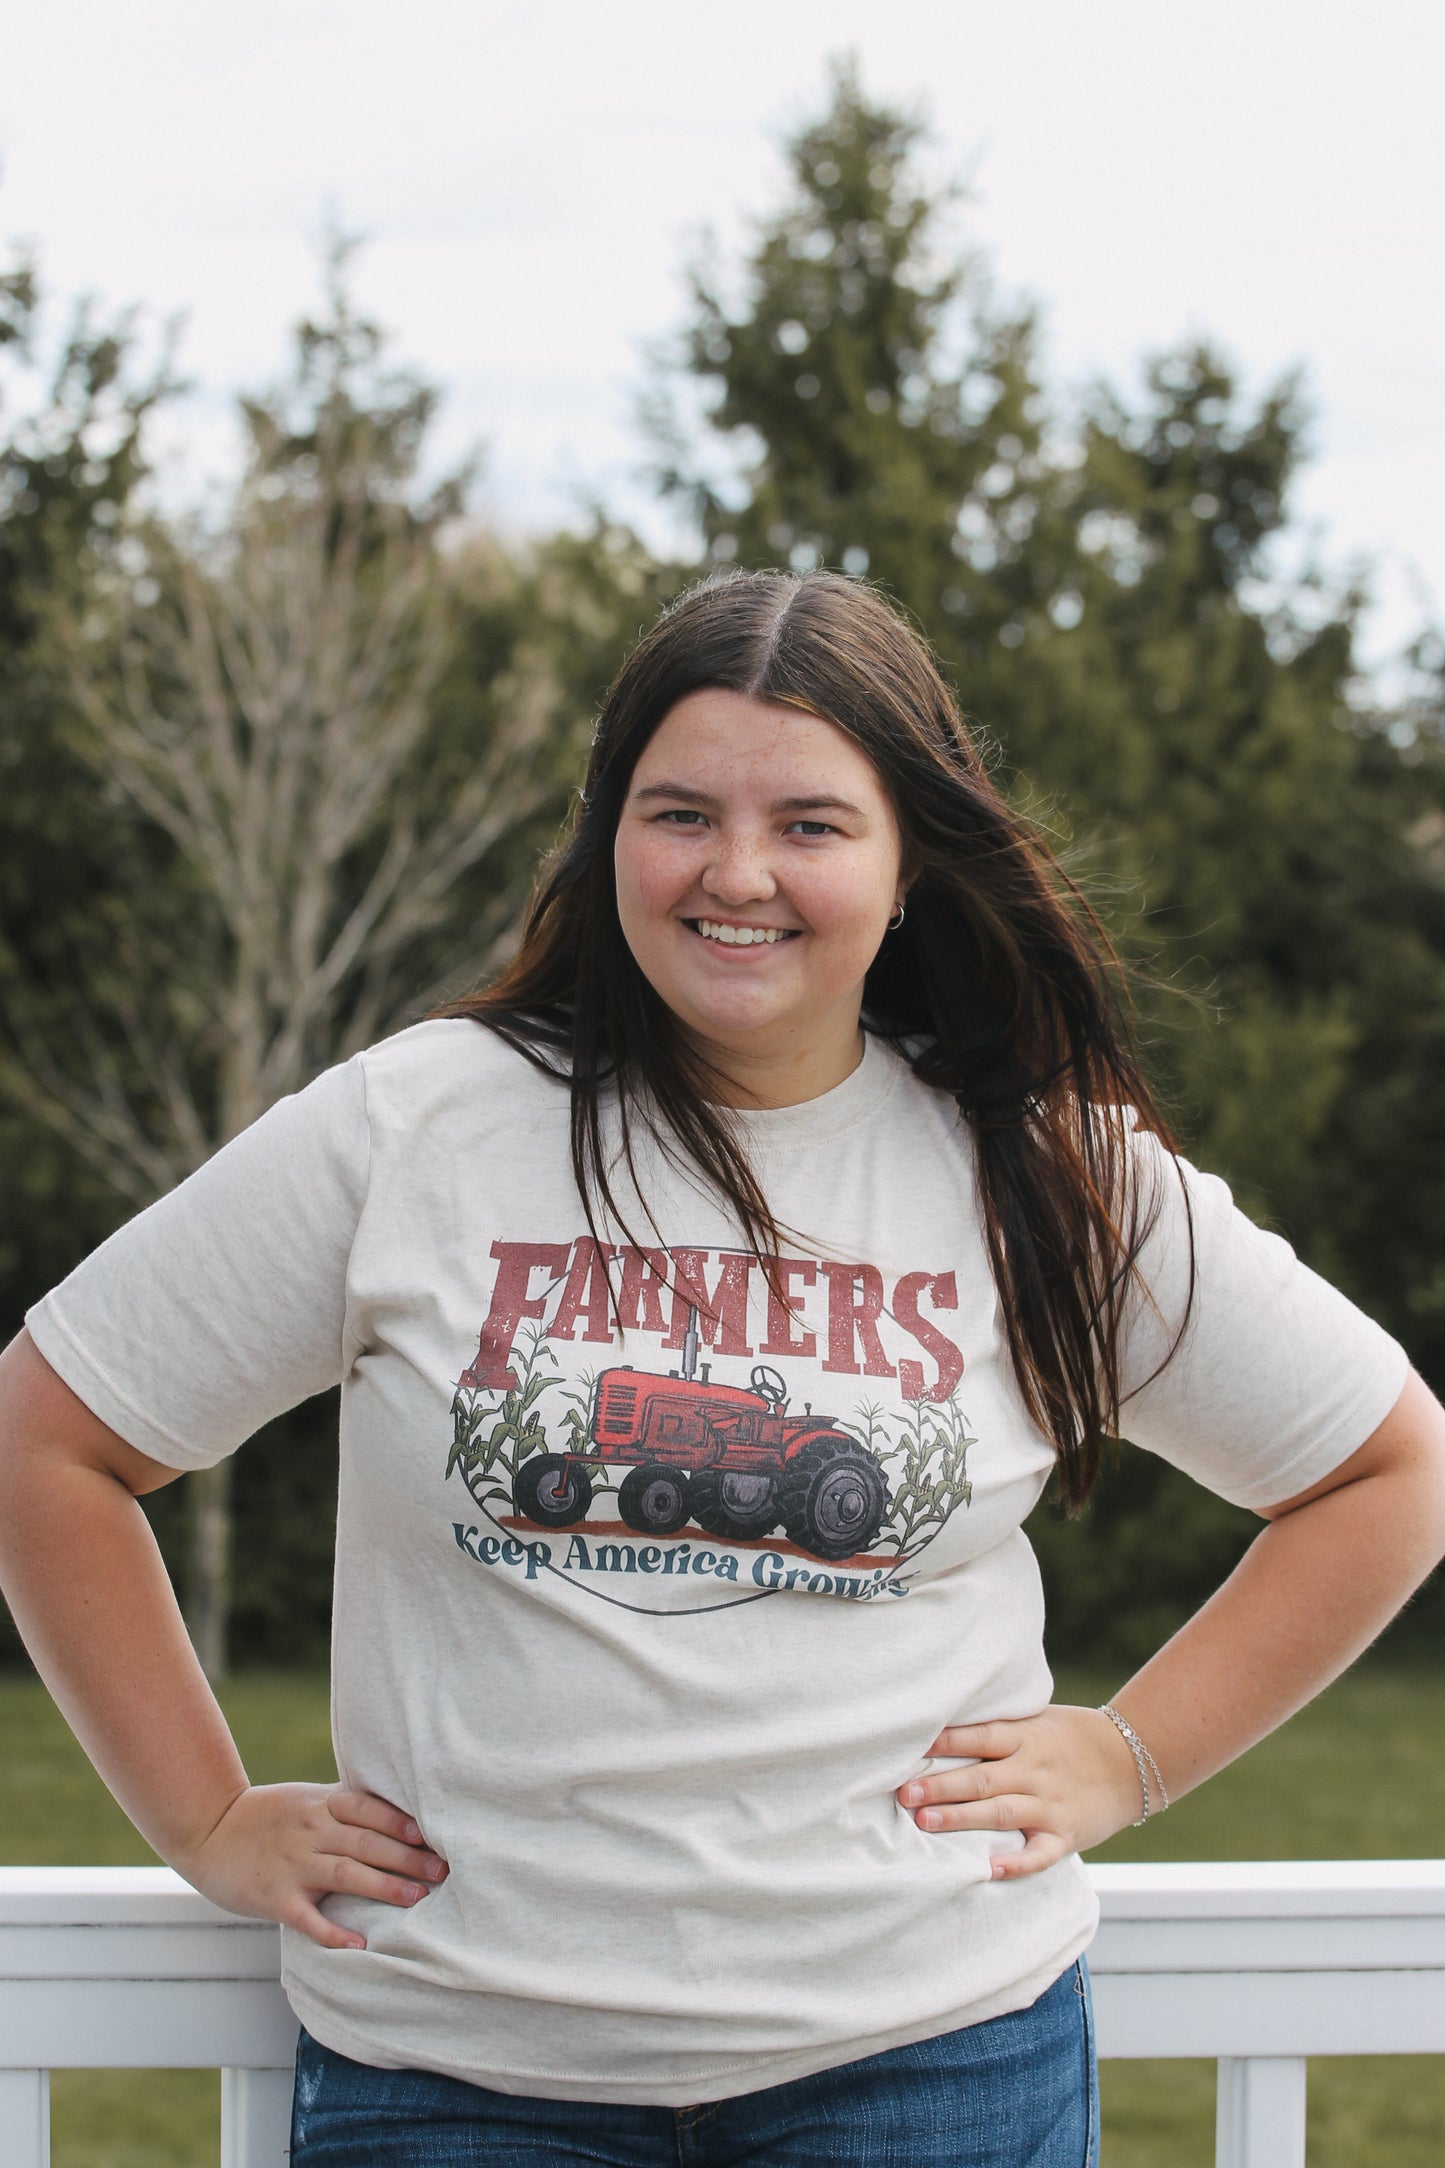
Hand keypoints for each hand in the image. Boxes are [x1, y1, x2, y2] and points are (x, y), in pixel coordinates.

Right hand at [173, 1783, 449, 1949]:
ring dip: (383, 1886)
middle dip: (407, 1857)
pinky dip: (332, 1931)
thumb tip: (400, 1812)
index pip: (368, 1809)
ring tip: (417, 1898)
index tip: (431, 1834)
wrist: (209, 1829)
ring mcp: (292, 1864)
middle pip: (365, 1842)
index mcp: (321, 1804)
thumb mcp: (307, 1798)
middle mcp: (310, 1831)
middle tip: (442, 1871)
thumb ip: (345, 1806)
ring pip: (344, 1873)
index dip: (399, 1821)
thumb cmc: (269, 1815)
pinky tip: (358, 1943)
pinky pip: (306, 1916)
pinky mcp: (274, 1896)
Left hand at [896, 1705, 1143, 1878]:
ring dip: (962, 1819)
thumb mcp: (1038, 1720)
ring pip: (1000, 1813)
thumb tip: (941, 1728)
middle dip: (941, 1787)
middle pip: (981, 1778)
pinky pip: (1039, 1853)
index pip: (980, 1737)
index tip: (911, 1747)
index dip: (946, 1741)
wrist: (1132, 1760)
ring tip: (925, 1823)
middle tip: (905, 1793)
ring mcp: (1051, 1805)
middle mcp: (1035, 1770)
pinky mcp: (1065, 1835)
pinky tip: (990, 1870)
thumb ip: (999, 1728)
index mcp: (1026, 1737)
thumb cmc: (1070, 1737)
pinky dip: (1017, 1863)